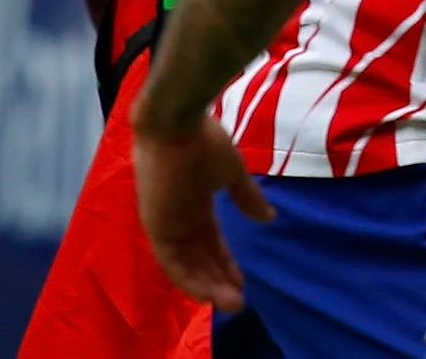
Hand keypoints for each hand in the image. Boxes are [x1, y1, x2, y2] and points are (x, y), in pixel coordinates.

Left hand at [132, 115, 275, 311]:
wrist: (178, 123)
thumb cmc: (206, 142)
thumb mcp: (233, 173)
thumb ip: (247, 198)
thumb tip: (269, 219)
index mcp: (195, 205)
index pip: (210, 242)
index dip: (225, 261)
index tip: (243, 280)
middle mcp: (177, 220)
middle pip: (198, 259)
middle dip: (219, 280)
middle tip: (240, 301)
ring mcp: (165, 224)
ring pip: (185, 266)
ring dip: (207, 286)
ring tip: (231, 302)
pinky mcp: (156, 226)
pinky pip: (171, 262)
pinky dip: (189, 279)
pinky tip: (208, 293)